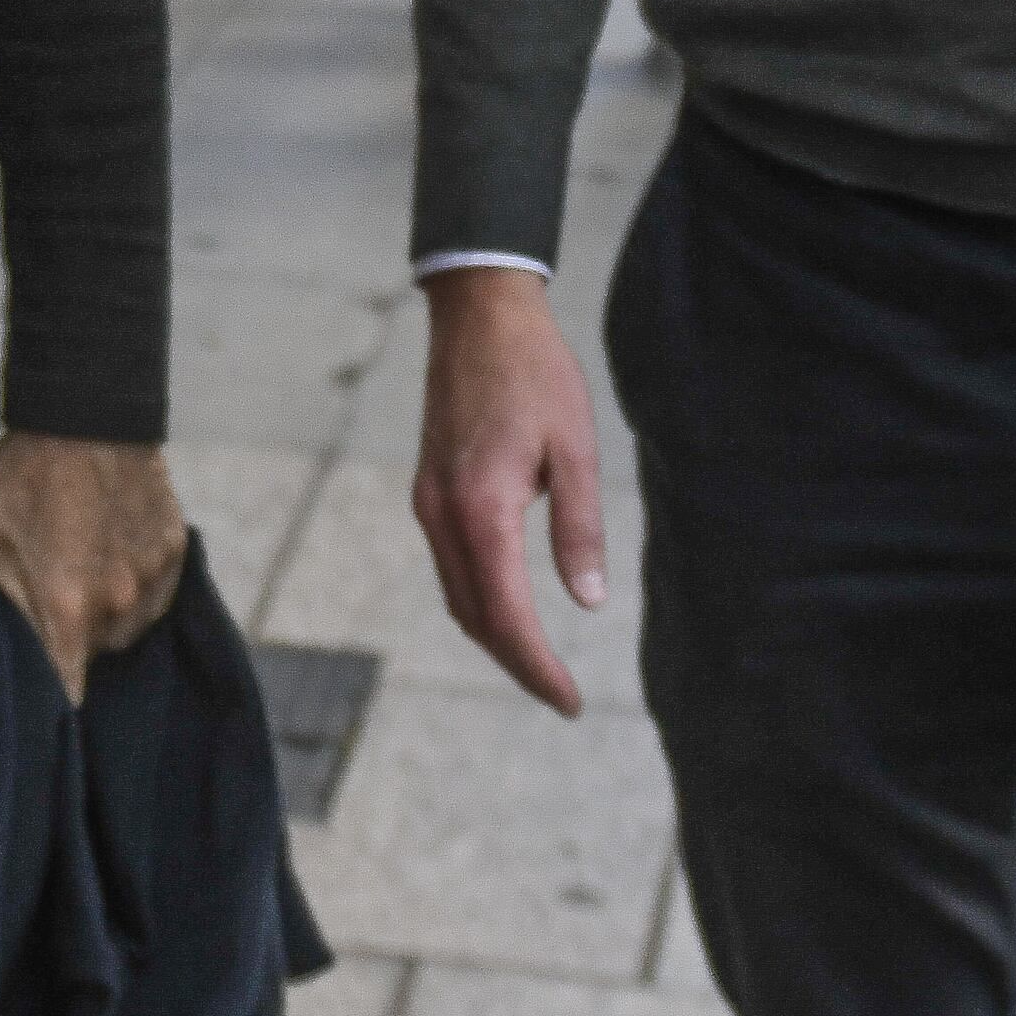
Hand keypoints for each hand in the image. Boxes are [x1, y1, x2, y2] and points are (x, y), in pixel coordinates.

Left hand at [0, 432, 186, 705]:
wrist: (83, 411)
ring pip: (124, 626)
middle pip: (92, 655)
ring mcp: (151, 580)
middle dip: (67, 640)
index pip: (65, 695)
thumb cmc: (19, 475)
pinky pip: (153, 592)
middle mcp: (115, 607)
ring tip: (76, 572)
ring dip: (101, 614)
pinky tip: (107, 553)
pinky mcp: (174, 551)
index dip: (48, 701)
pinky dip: (132, 585)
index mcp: (64, 611)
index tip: (34, 692)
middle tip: (43, 604)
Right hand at [408, 267, 606, 714]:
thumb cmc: (535, 373)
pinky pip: (450, 565)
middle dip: (516, 662)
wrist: (478, 314)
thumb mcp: (574, 447)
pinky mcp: (428, 489)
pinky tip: (509, 604)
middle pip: (474, 616)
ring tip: (539, 661)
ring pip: (457, 594)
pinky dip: (478, 600)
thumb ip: (578, 527)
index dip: (536, 667)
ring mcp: (428, 501)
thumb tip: (587, 600)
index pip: (506, 615)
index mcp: (482, 508)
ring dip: (494, 635)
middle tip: (559, 694)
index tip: (568, 701)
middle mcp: (443, 514)